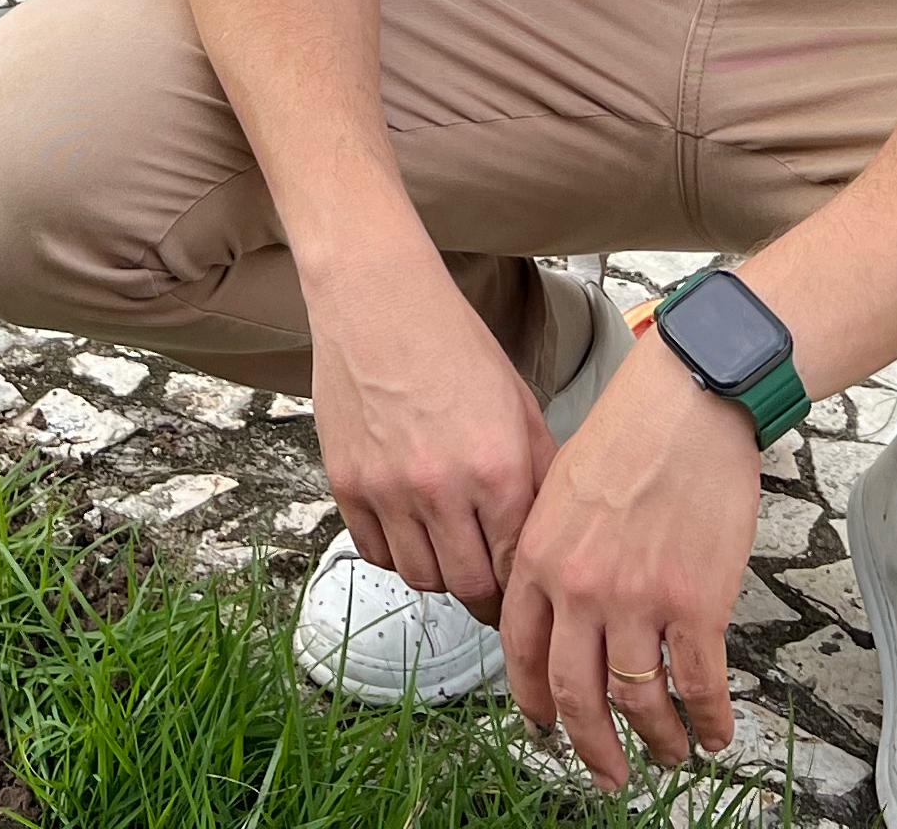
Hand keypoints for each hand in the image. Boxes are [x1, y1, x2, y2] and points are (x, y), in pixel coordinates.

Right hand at [309, 255, 553, 620]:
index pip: (516, 566)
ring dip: (440, 573)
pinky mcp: (346, 485)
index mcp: (498, 468)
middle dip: (485, 593)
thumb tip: (550, 534)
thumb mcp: (519, 405)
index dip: (522, 587)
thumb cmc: (453, 345)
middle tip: (489, 585)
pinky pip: (375, 552)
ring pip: (420, 578)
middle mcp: (442, 487)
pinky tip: (411, 529)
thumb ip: (540, 474)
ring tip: (450, 551)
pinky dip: (396, 552)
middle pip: (468, 586)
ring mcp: (388, 489)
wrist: (377, 302)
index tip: (523, 593)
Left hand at [500, 337, 760, 785]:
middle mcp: (580, 588)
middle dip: (591, 747)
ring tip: (668, 755)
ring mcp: (638, 599)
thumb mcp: (559, 489)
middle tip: (606, 774)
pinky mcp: (696, 602)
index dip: (535, 705)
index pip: (524, 654)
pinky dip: (708, 720)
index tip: (548, 730)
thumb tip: (555, 610)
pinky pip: (700, 685)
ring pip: (639, 701)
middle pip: (576, 695)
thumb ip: (550, 553)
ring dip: (656, 741)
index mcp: (540, 559)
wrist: (687, 402)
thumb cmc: (628, 435)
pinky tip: (713, 732)